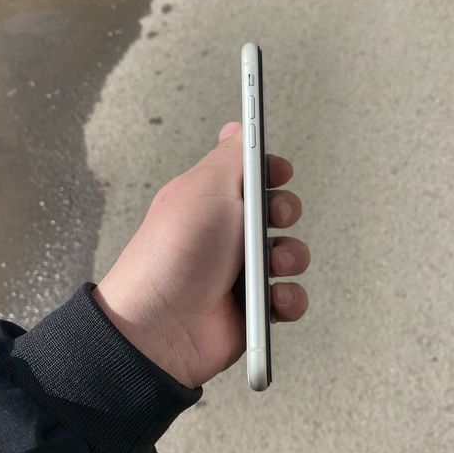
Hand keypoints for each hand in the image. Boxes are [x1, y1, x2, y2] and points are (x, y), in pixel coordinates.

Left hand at [92, 121, 309, 388]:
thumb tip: (237, 126)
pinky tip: (272, 299)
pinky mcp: (253, 306)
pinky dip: (288, 298)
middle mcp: (228, 232)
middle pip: (278, 210)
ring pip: (291, 254)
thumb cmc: (177, 251)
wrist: (162, 326)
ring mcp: (241, 271)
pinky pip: (290, 297)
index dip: (270, 170)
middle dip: (285, 212)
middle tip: (273, 217)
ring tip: (269, 267)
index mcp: (212, 199)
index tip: (278, 172)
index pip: (251, 174)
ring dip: (290, 258)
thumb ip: (232, 156)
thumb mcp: (206, 188)